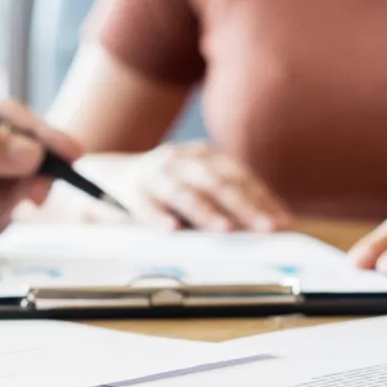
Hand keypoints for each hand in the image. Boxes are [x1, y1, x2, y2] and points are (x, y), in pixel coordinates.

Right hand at [45, 142, 291, 231]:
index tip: (281, 223)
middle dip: (244, 206)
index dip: (262, 199)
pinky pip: (144, 205)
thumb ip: (225, 202)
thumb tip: (269, 226)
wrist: (105, 176)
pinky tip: (170, 230)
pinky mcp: (128, 191)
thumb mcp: (195, 186)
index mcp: (203, 157)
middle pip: (218, 182)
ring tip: (224, 230)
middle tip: (264, 228)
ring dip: (206, 212)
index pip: (239, 176)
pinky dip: (157, 217)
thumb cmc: (162, 189)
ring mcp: (154, 173)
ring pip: (184, 192)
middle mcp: (181, 160)